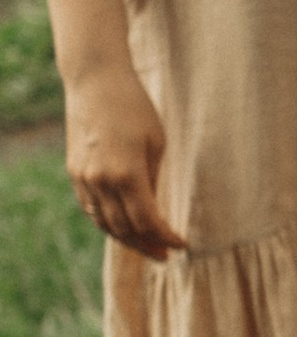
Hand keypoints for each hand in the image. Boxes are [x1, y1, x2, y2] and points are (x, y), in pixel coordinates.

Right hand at [65, 62, 183, 259]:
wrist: (95, 82)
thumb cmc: (134, 107)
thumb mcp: (155, 143)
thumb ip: (152, 180)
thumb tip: (154, 209)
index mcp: (126, 174)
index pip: (147, 221)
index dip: (165, 237)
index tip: (182, 244)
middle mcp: (100, 181)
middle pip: (124, 229)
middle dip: (147, 245)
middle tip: (166, 254)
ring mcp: (83, 178)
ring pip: (104, 223)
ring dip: (126, 239)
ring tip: (147, 246)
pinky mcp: (75, 173)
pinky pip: (91, 209)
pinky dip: (108, 223)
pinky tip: (124, 227)